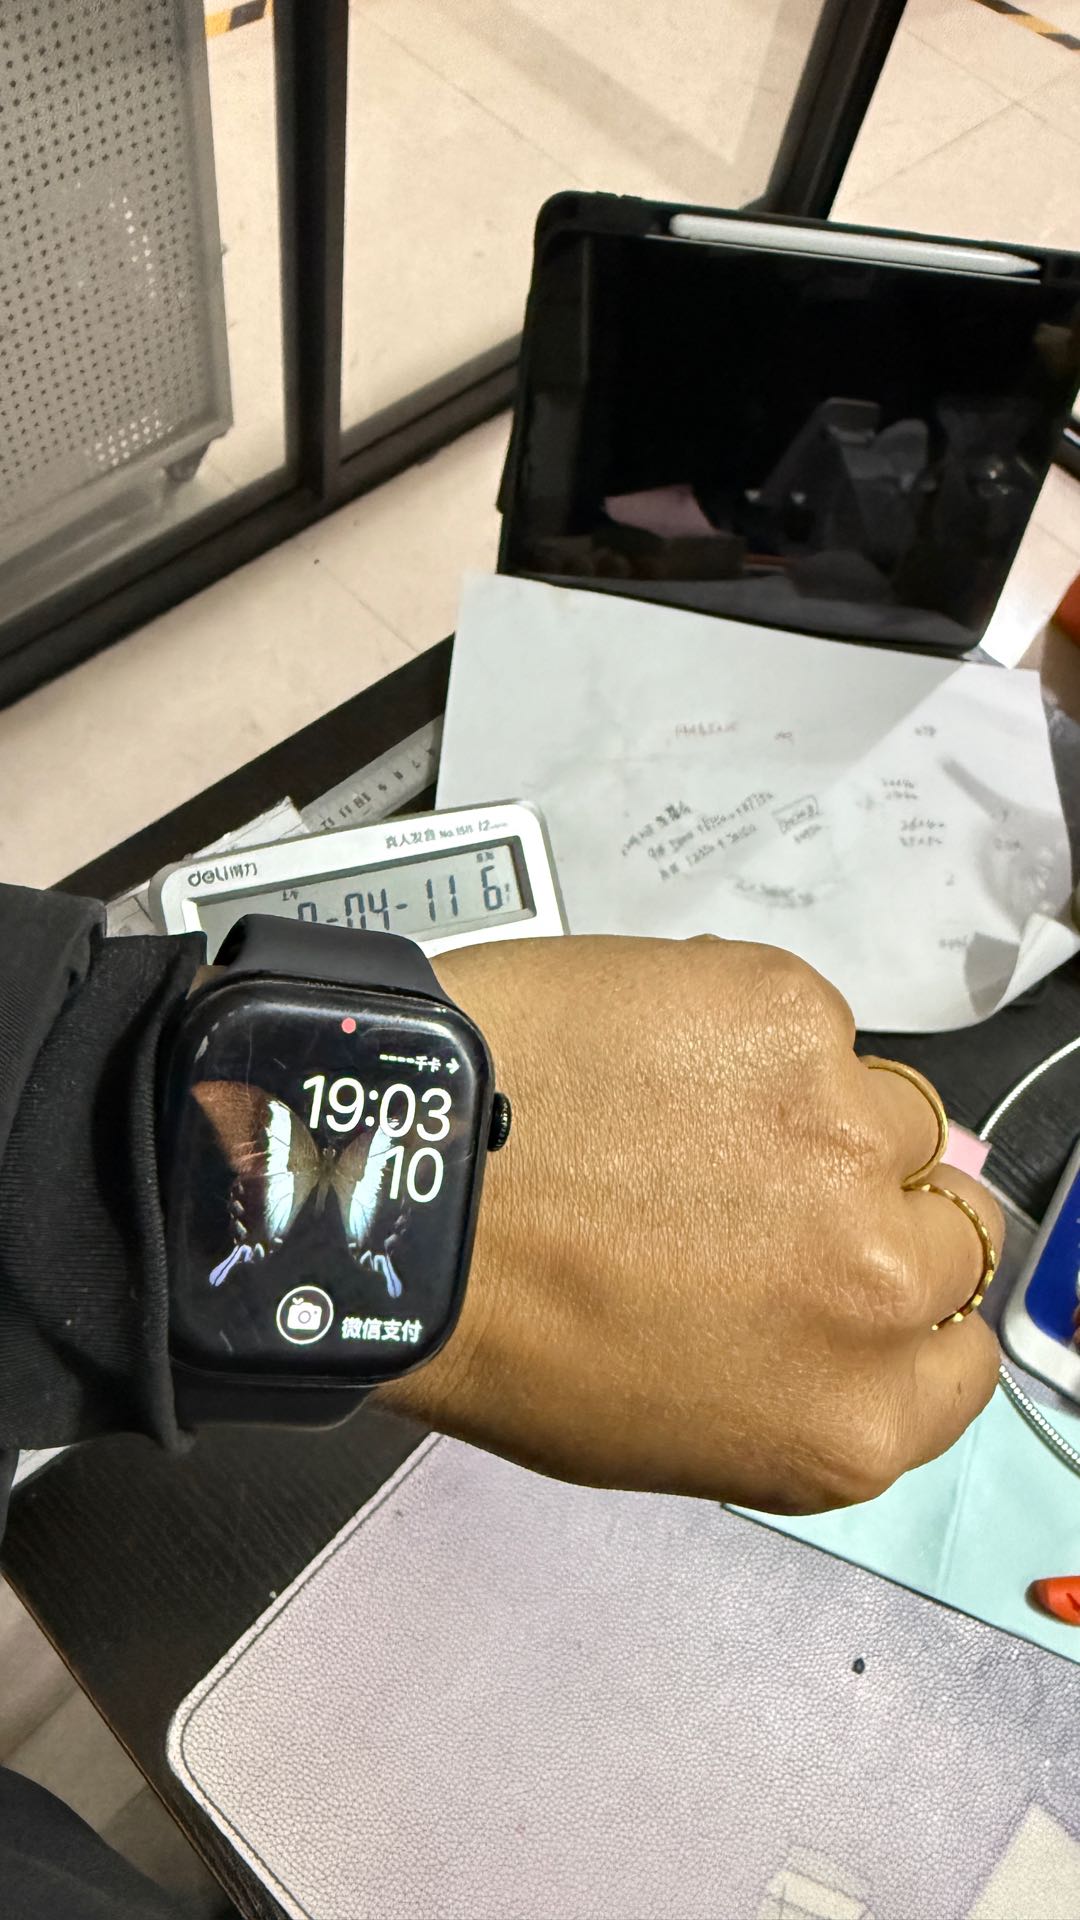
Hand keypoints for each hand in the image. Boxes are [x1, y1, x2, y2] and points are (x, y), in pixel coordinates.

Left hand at [374, 936, 1001, 1513]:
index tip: (846, 1283)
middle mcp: (873, 1284)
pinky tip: (654, 1060)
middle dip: (866, 1212)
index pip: (962, 1359)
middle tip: (756, 1194)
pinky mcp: (791, 1016)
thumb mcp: (664, 1426)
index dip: (902, 1315)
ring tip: (688, 1119)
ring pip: (892, 1115)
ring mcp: (843, 1139)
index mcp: (849, 1420)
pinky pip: (817, 1025)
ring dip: (816, 1118)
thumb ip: (798, 1377)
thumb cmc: (495, 1319)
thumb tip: (863, 1299)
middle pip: (946, 1228)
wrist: (391, 1187)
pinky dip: (750, 1037)